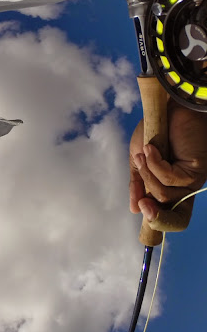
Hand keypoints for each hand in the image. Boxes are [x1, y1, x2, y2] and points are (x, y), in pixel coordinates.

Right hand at [129, 100, 206, 230]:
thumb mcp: (139, 161)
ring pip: (162, 194)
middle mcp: (185, 188)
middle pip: (178, 220)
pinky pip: (168, 178)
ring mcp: (192, 180)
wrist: (169, 108)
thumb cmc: (156, 130)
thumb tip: (135, 209)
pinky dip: (155, 163)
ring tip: (145, 152)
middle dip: (158, 218)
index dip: (158, 223)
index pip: (172, 217)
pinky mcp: (195, 170)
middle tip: (143, 206)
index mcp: (171, 188)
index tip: (141, 212)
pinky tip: (152, 148)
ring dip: (147, 173)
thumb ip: (137, 184)